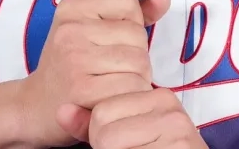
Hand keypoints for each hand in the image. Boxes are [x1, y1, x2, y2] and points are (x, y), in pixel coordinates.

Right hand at [23, 0, 170, 147]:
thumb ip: (132, 15)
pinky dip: (130, 98)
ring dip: (136, 79)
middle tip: (111, 70)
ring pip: (139, 63)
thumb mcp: (94, 30)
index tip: (110, 41)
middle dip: (135, 57)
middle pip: (137, 36)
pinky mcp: (82, 90)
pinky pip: (132, 88)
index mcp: (72, 8)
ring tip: (112, 84)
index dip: (130, 25)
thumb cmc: (71, 66)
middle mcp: (70, 29)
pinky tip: (112, 99)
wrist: (37, 106)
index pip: (128, 3)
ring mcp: (74, 59)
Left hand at [56, 88, 208, 148]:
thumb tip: (60, 110)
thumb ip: (90, 124)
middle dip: (107, 147)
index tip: (125, 143)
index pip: (102, 111)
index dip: (101, 136)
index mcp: (157, 95)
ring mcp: (177, 130)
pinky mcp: (178, 148)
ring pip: (110, 144)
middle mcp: (169, 106)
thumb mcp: (120, 137)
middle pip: (104, 128)